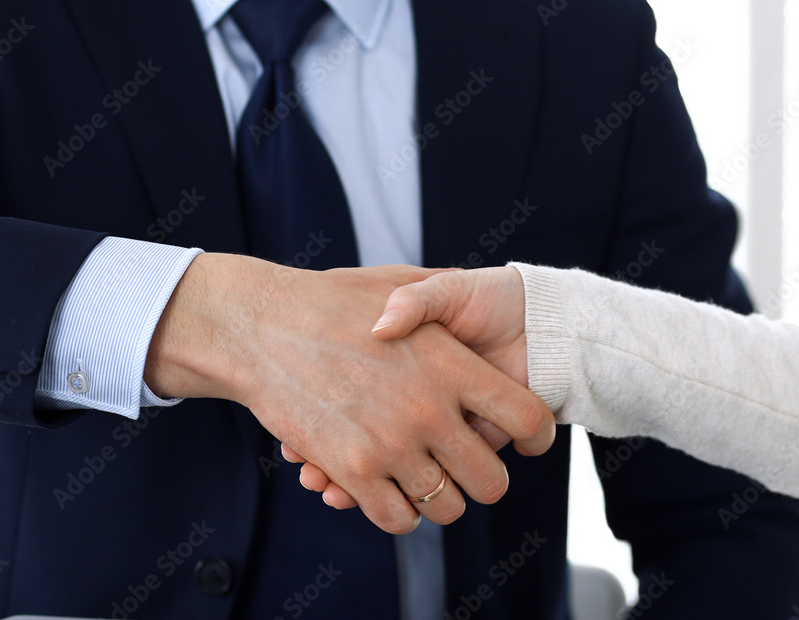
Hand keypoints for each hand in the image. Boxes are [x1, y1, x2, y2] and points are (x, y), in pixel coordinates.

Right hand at [286, 266, 531, 508]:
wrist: (261, 324)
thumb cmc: (329, 300)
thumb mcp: (394, 282)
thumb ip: (439, 297)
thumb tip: (472, 288)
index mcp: (451, 365)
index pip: (527, 418)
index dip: (537, 434)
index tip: (527, 439)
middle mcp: (429, 410)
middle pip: (491, 480)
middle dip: (484, 478)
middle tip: (467, 465)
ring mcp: (390, 446)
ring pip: (446, 506)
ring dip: (440, 498)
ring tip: (427, 477)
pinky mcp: (351, 471)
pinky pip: (397, 517)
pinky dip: (401, 512)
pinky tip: (393, 491)